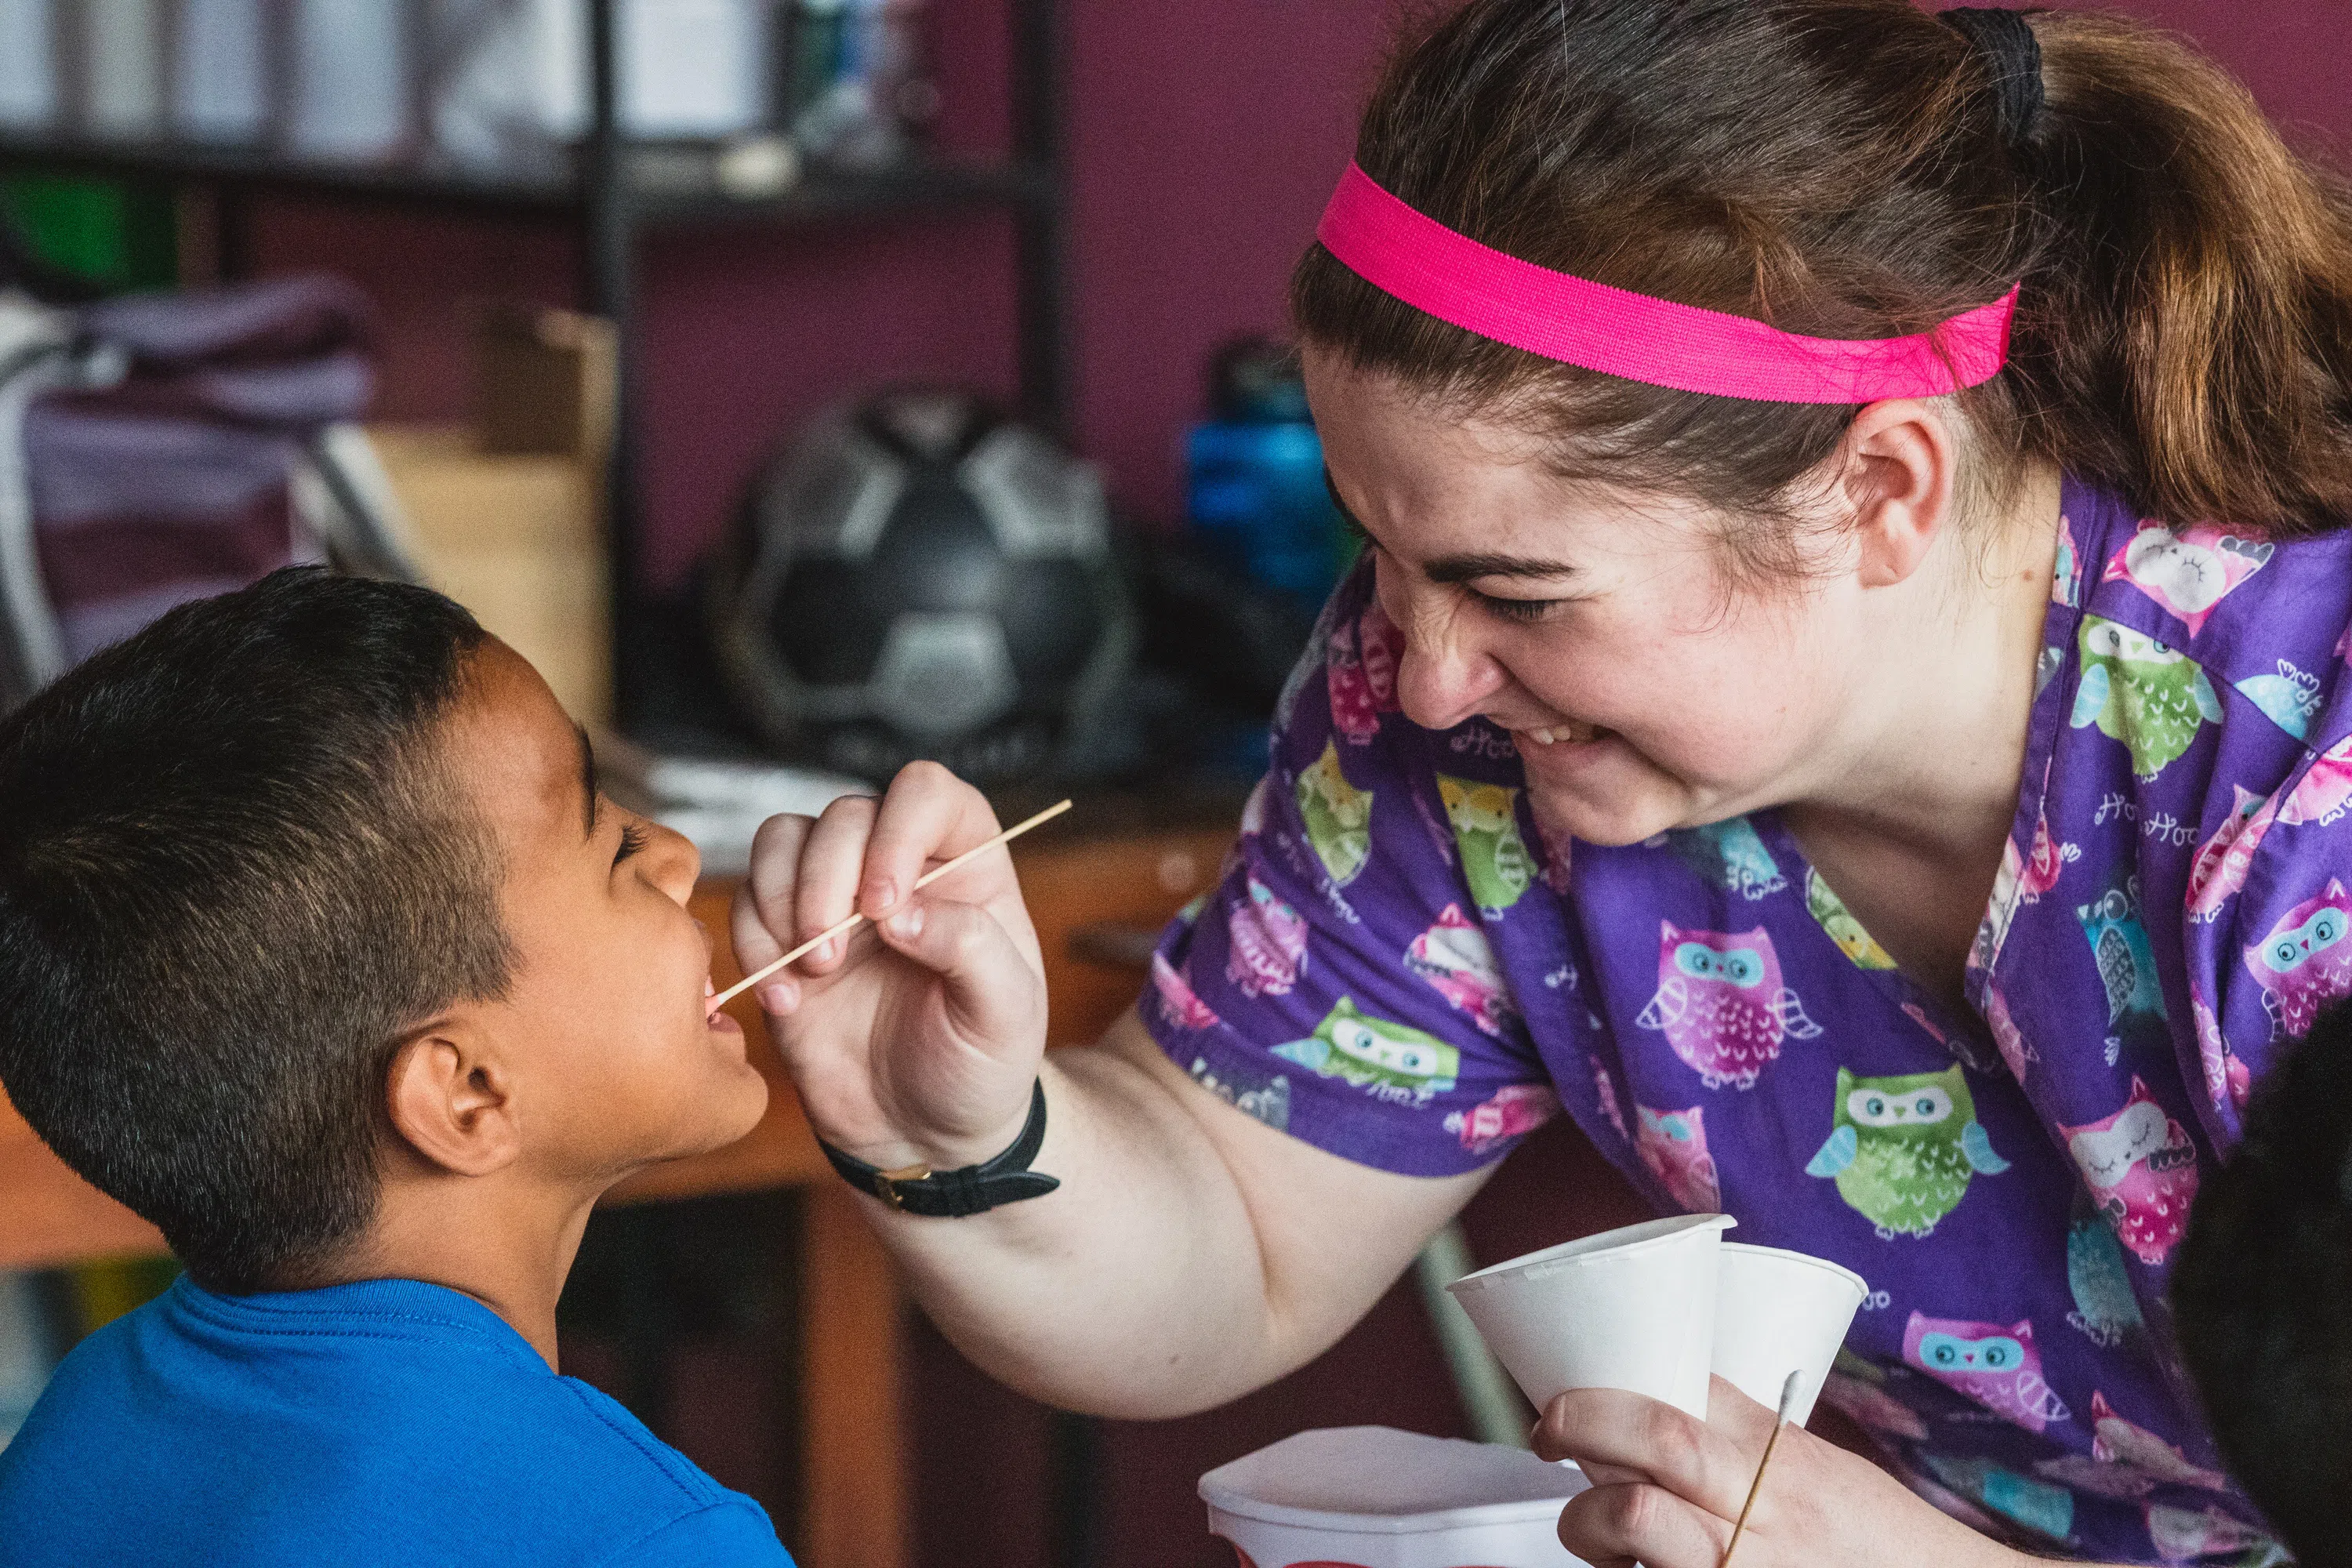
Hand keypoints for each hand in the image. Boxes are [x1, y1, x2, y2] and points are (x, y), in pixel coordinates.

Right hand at [731, 762, 1048, 1171]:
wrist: (926, 1136)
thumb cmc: (981, 1068)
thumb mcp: (1006, 1016)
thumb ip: (970, 949)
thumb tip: (900, 912)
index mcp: (966, 866)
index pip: (925, 792)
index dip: (897, 830)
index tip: (886, 904)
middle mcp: (897, 868)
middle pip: (844, 815)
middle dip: (826, 879)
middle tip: (834, 955)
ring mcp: (837, 901)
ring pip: (783, 841)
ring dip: (782, 900)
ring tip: (812, 973)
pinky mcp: (787, 943)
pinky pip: (748, 905)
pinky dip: (754, 947)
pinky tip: (788, 1006)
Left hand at [1533, 1377, 2022, 1567]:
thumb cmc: (1884, 1551)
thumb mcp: (1823, 1480)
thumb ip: (1750, 1449)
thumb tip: (1663, 1419)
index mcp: (1782, 1458)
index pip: (1688, 1392)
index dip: (1616, 1388)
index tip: (1575, 1395)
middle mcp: (1766, 1506)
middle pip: (1657, 1435)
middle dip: (1583, 1422)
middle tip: (1549, 1431)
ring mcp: (1746, 1565)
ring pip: (1638, 1517)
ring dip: (1591, 1518)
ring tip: (1592, 1529)